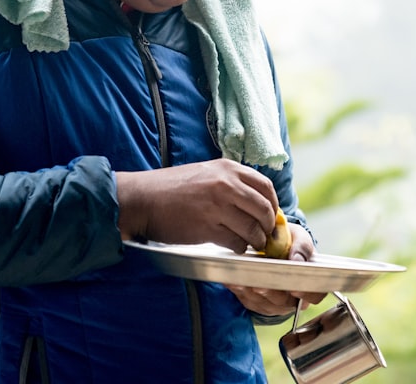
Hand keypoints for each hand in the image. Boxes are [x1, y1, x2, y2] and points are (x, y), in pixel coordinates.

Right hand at [115, 159, 277, 253]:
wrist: (142, 199)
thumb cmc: (171, 188)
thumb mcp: (205, 173)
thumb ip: (230, 183)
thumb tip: (256, 203)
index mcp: (227, 168)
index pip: (266, 187)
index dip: (273, 205)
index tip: (270, 217)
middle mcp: (226, 184)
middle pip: (264, 209)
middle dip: (268, 227)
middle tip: (264, 236)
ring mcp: (218, 206)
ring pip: (253, 229)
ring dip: (255, 241)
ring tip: (249, 244)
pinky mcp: (208, 228)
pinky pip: (236, 242)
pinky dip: (239, 248)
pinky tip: (232, 246)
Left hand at [226, 224, 326, 316]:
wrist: (273, 243)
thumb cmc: (290, 241)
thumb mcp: (299, 237)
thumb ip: (302, 246)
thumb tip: (297, 259)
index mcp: (309, 283)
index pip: (314, 295)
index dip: (306, 294)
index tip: (294, 288)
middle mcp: (293, 298)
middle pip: (284, 301)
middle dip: (270, 292)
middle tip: (259, 284)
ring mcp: (274, 303)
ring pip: (263, 303)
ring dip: (251, 291)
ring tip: (242, 279)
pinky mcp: (256, 303)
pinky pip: (247, 300)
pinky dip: (239, 290)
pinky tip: (232, 279)